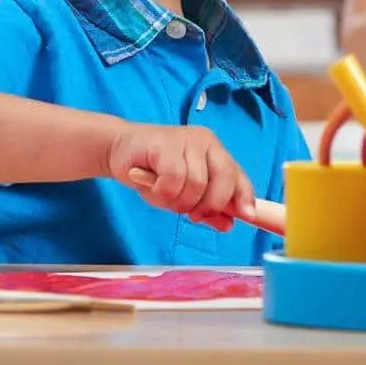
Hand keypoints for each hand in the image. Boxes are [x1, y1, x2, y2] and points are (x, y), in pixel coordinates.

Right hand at [104, 123, 256, 231]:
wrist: (119, 149)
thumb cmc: (154, 172)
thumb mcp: (184, 194)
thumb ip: (206, 208)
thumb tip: (228, 224)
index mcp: (216, 153)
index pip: (238, 176)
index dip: (244, 197)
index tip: (247, 216)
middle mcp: (206, 142)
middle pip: (223, 179)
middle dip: (209, 204)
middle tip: (191, 214)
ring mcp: (186, 140)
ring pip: (197, 183)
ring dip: (180, 200)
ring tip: (165, 195)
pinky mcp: (164, 144)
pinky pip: (174, 178)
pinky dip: (165, 192)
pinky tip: (154, 187)